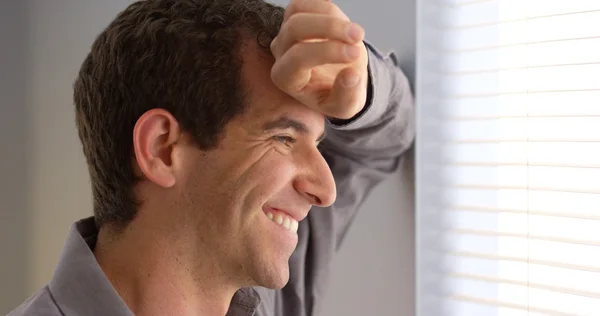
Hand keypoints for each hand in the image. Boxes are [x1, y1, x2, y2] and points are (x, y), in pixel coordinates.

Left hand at [270, 0, 368, 119]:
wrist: (337, 79)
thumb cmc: (337, 94)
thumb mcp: (346, 107)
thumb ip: (348, 96)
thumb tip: (351, 76)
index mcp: (286, 78)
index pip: (298, 58)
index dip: (327, 52)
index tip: (355, 54)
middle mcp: (280, 53)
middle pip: (294, 28)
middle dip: (329, 28)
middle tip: (358, 36)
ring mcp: (285, 32)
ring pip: (298, 10)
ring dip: (331, 15)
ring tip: (357, 32)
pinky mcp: (295, 16)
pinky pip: (305, 1)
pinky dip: (325, 6)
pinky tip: (344, 20)